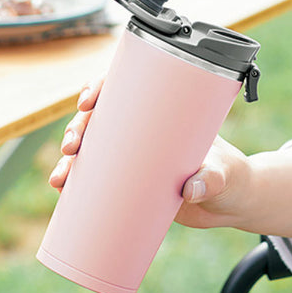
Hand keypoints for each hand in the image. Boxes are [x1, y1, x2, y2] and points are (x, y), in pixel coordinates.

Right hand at [48, 78, 251, 228]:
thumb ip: (212, 178)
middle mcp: (144, 132)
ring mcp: (136, 159)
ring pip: (93, 152)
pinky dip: (78, 184)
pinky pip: (98, 180)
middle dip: (77, 129)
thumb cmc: (232, 176)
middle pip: (100, 121)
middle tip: (71, 147)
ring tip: (60, 179)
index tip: (88, 101)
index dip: (100, 89)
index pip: (126, 90)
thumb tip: (191, 188)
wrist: (231, 203)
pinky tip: (62, 191)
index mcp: (164, 114)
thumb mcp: (225, 173)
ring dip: (69, 161)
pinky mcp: (133, 185)